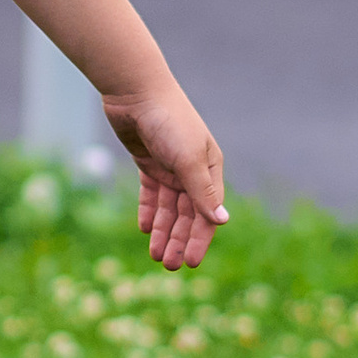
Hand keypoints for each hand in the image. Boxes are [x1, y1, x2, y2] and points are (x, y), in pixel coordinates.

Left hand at [102, 79, 227, 269]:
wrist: (136, 92)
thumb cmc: (169, 122)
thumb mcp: (188, 158)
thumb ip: (201, 191)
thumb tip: (222, 221)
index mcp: (209, 169)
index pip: (206, 212)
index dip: (199, 238)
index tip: (189, 262)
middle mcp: (191, 170)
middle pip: (186, 214)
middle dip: (177, 240)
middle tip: (167, 266)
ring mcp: (169, 166)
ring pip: (167, 208)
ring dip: (162, 231)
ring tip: (154, 256)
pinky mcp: (147, 162)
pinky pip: (150, 193)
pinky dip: (148, 211)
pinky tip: (143, 229)